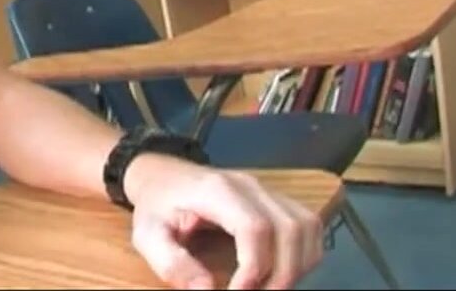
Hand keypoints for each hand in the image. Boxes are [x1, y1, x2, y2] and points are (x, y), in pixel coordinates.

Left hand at [122, 153, 323, 289]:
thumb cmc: (155, 205)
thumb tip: (207, 290)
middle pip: (290, 229)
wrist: (161, 175)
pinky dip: (303, 253)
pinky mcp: (275, 199)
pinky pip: (307, 225)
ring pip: (307, 226)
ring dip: (297, 265)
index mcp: (217, 190)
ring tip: (268, 287)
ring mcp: (266, 189)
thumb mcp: (148, 236)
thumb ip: (172, 263)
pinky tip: (280, 271)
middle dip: (281, 275)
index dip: (255, 268)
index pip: (255, 228)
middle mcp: (250, 185)